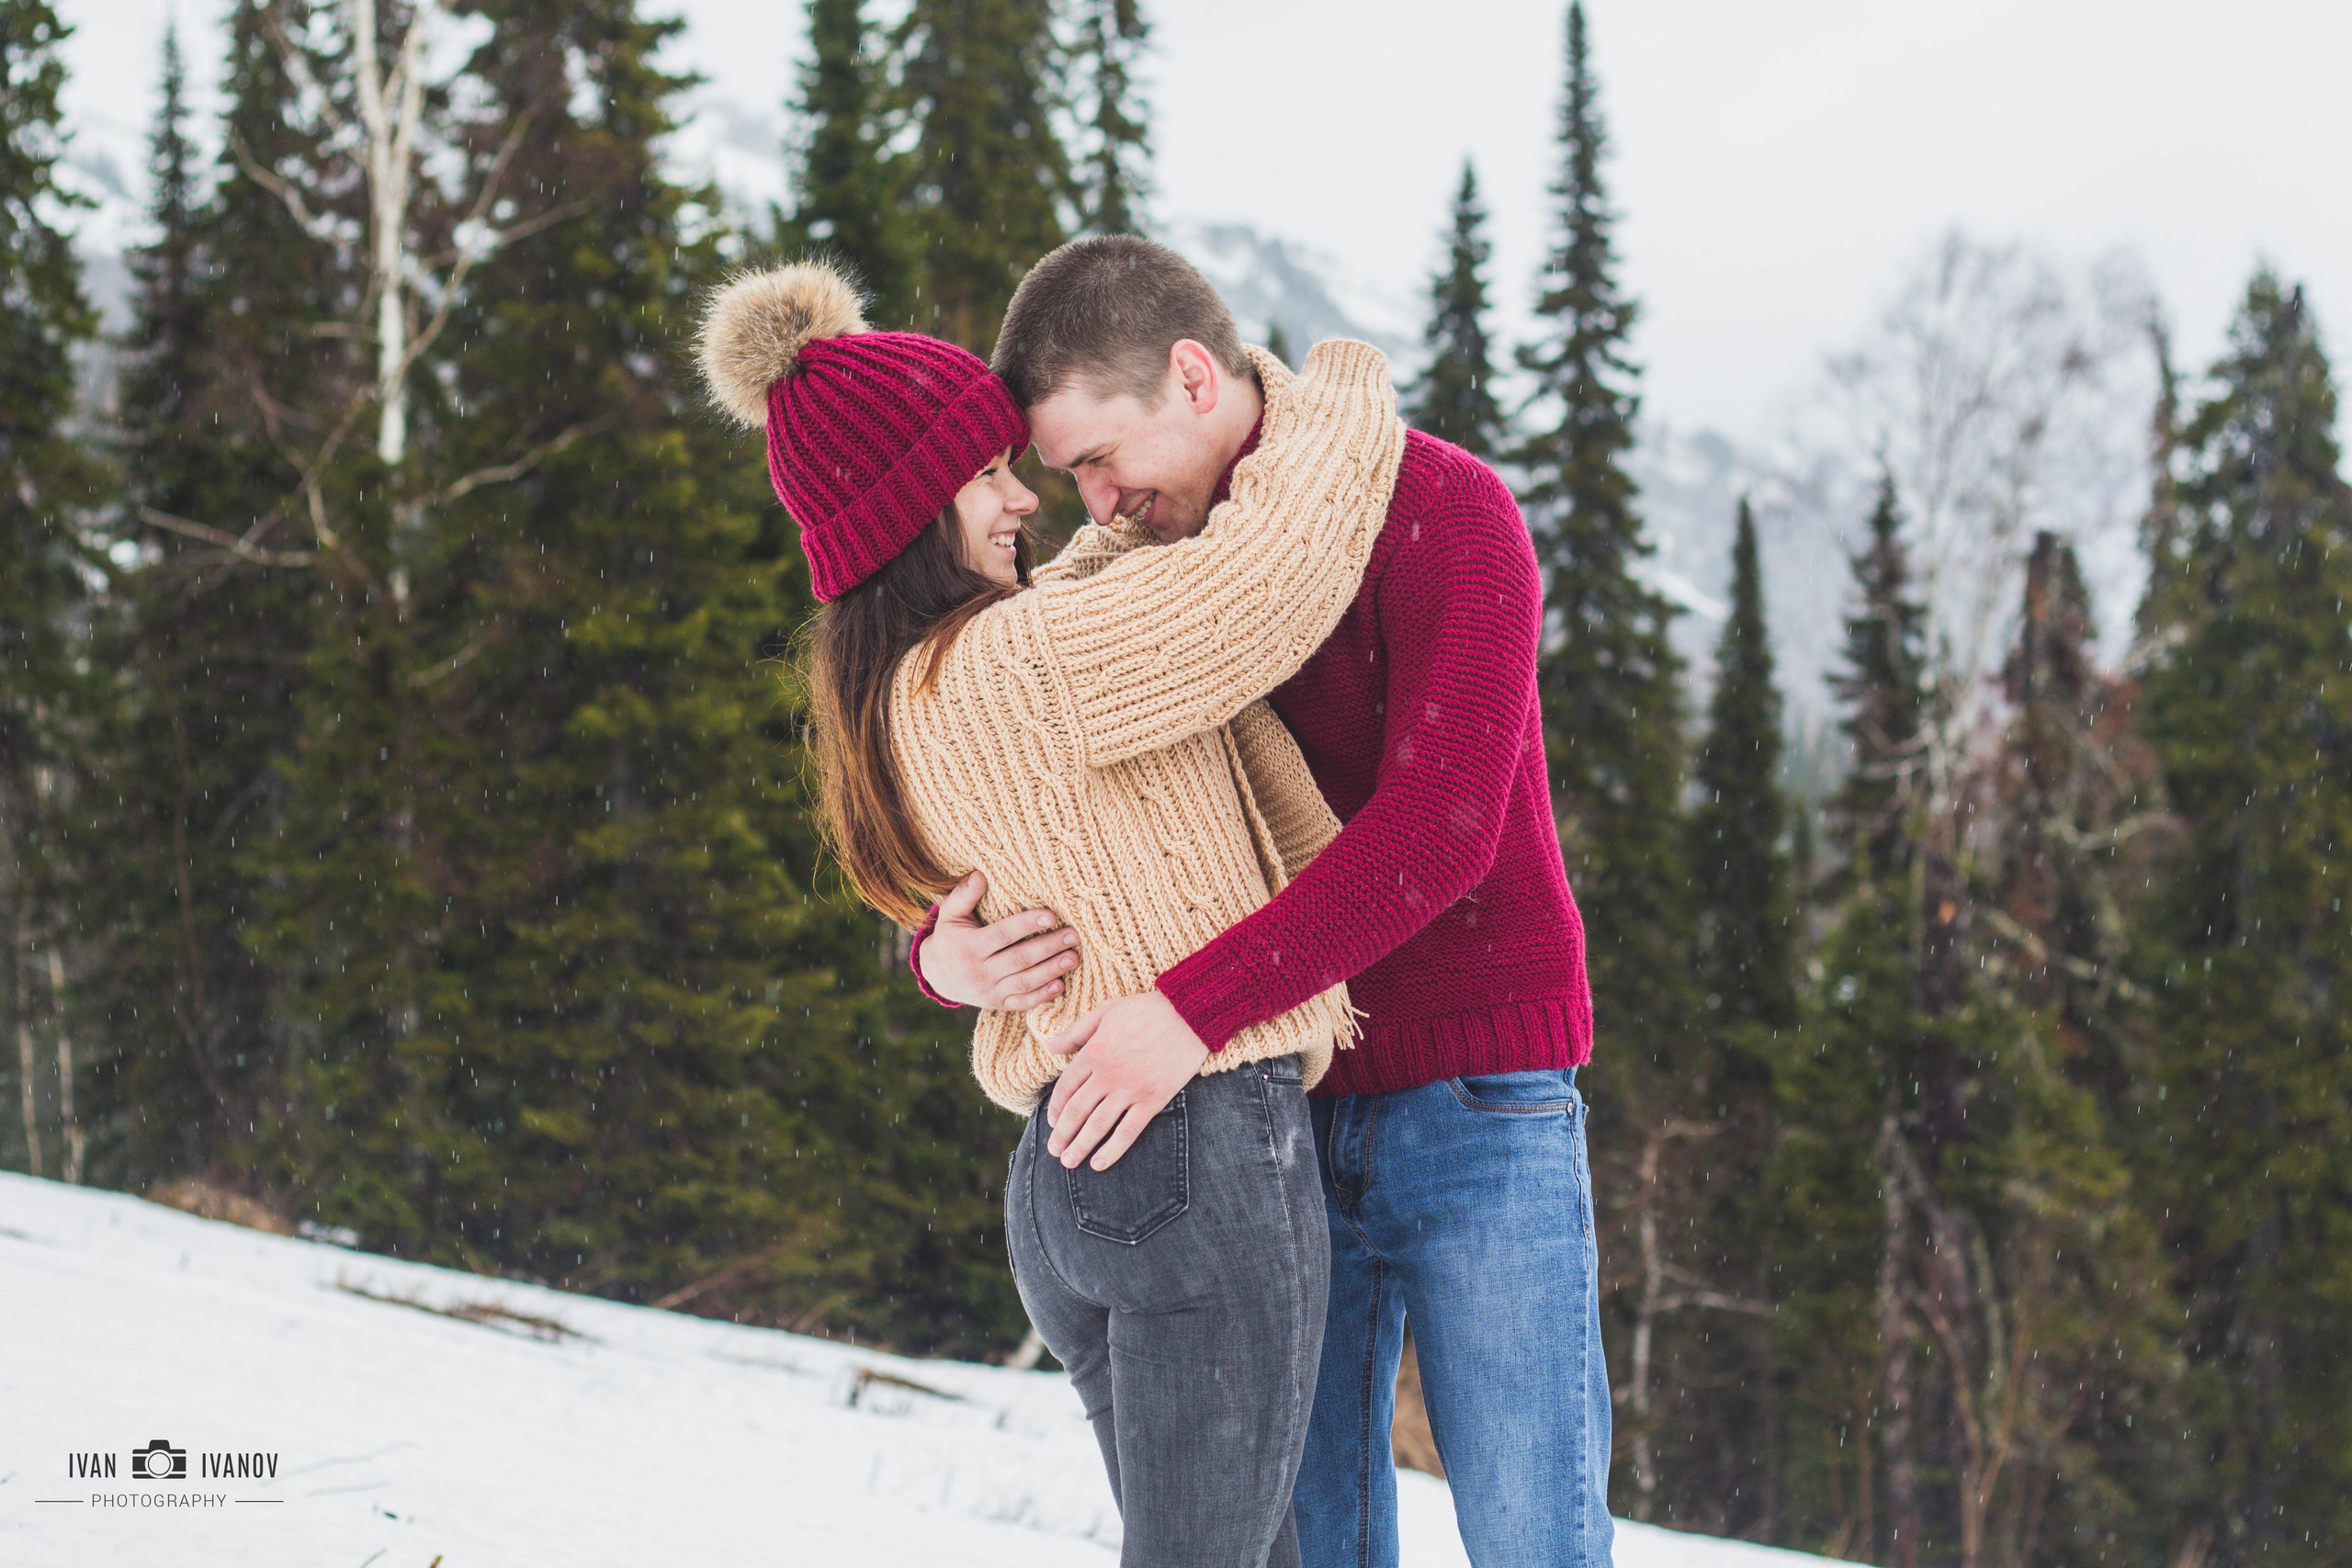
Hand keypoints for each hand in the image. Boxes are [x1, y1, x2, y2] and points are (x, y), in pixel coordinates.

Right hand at [920, 872, 1079, 1008]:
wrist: (937, 975)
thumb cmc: (949, 937)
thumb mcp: (949, 914)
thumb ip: (963, 895)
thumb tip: (980, 875)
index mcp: (970, 946)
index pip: (1003, 935)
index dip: (1027, 925)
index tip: (1050, 915)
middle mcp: (980, 971)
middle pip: (1020, 959)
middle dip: (1049, 947)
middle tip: (1073, 935)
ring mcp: (990, 991)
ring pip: (1025, 981)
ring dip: (1051, 971)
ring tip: (1073, 957)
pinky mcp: (998, 1003)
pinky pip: (1022, 1002)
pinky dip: (1041, 996)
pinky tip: (1060, 985)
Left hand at [1043, 991, 1209, 1171]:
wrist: (1190, 1014)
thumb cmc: (1146, 1010)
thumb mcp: (1105, 1011)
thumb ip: (1075, 1031)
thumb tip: (1050, 1046)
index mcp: (1093, 1052)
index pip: (1065, 1088)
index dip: (1054, 1108)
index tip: (1051, 1122)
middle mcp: (1107, 1074)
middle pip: (1076, 1111)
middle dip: (1062, 1134)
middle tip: (1054, 1151)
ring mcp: (1130, 1089)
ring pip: (1097, 1125)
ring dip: (1080, 1146)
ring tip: (1068, 1163)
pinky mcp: (1153, 1100)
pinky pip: (1128, 1131)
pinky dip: (1112, 1150)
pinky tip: (1099, 1164)